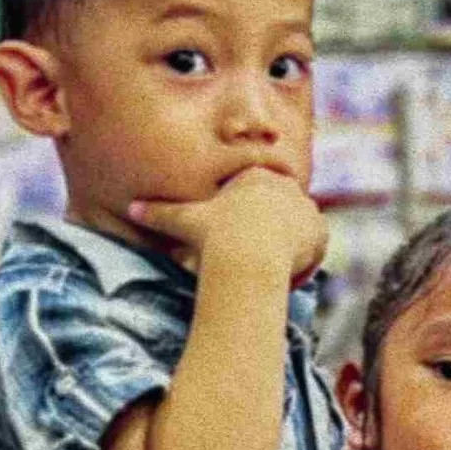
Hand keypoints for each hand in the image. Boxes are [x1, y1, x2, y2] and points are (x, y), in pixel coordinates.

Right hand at [132, 166, 325, 287]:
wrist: (248, 256)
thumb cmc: (214, 236)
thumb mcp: (183, 221)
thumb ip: (159, 213)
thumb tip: (129, 207)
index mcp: (255, 177)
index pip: (252, 195)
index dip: (242, 220)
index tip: (234, 238)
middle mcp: (285, 186)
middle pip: (275, 211)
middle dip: (264, 231)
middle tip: (248, 255)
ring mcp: (306, 207)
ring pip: (295, 228)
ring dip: (284, 246)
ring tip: (263, 267)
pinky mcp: (320, 231)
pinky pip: (312, 247)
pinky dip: (301, 260)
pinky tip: (284, 272)